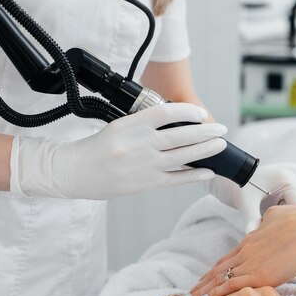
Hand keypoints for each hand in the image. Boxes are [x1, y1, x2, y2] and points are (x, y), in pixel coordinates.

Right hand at [11, 103, 227, 198]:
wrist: (73, 173)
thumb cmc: (96, 149)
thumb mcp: (117, 127)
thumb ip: (143, 125)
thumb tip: (177, 124)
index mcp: (129, 125)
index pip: (165, 113)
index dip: (187, 111)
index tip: (201, 113)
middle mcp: (138, 145)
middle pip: (180, 136)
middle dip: (206, 132)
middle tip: (222, 128)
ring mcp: (142, 166)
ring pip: (182, 157)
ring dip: (206, 150)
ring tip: (220, 145)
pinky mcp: (144, 184)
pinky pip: (176, 179)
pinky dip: (194, 175)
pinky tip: (208, 171)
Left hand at [185, 205, 295, 295]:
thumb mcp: (281, 215)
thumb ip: (270, 220)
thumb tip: (266, 219)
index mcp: (252, 238)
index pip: (229, 257)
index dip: (216, 268)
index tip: (206, 276)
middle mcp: (247, 250)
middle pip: (218, 268)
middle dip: (204, 281)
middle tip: (190, 292)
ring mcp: (251, 262)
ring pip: (219, 278)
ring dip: (203, 291)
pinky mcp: (259, 274)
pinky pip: (230, 286)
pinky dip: (215, 294)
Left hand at [207, 165, 295, 232]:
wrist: (226, 173)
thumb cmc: (236, 182)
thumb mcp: (245, 201)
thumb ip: (251, 219)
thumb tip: (253, 237)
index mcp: (288, 181)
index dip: (293, 223)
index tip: (285, 240)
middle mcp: (290, 186)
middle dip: (287, 226)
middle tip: (279, 243)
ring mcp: (285, 192)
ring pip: (289, 215)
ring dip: (281, 226)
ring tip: (273, 240)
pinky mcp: (278, 199)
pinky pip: (281, 215)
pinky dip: (275, 224)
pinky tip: (269, 235)